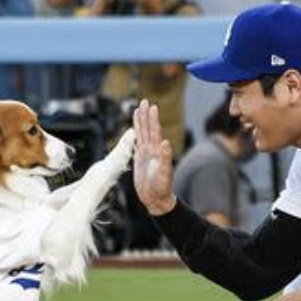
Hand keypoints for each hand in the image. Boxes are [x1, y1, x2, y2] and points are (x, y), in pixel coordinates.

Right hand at [132, 99, 176, 215]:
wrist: (156, 199)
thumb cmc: (162, 188)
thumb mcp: (164, 173)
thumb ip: (165, 158)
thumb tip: (165, 142)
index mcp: (158, 151)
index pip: (154, 131)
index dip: (153, 119)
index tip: (151, 106)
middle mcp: (152, 150)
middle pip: (148, 128)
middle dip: (146, 115)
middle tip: (144, 101)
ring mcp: (146, 154)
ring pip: (142, 134)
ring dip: (140, 122)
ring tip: (138, 109)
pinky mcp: (139, 159)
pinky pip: (136, 143)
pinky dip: (135, 134)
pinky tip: (134, 129)